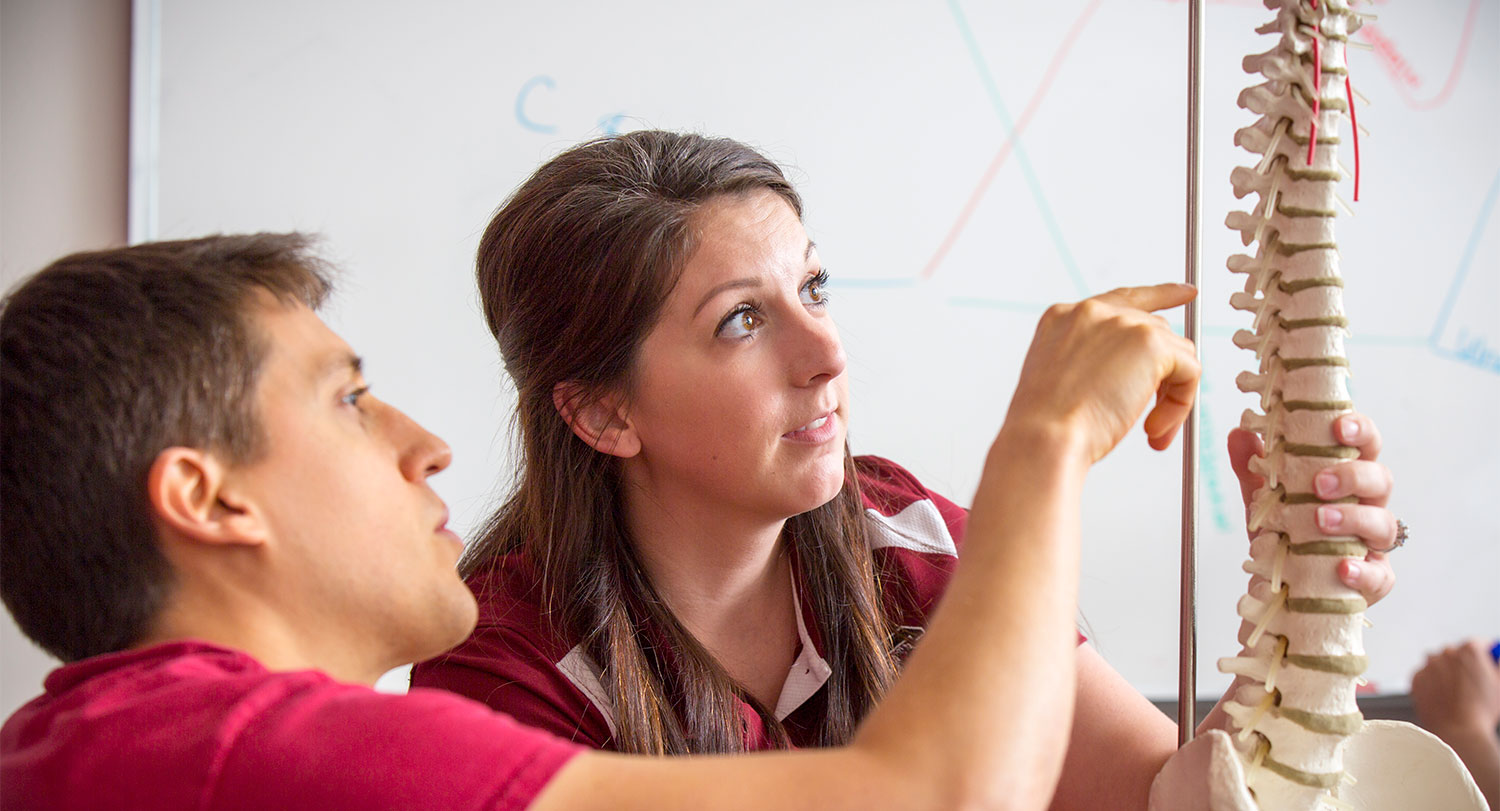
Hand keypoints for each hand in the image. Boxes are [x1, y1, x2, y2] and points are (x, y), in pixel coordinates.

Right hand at [1004, 284, 1199, 464]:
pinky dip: (1180, 404)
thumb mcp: (1061, 379)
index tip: (1185, 293)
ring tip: (1149, 430)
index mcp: (1064, 317)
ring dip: (1170, 396)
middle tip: (1155, 416)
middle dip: (1161, 373)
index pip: (1121, 299)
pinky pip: (1189, 371)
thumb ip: (1093, 361)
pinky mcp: (1150, 343)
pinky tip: (1154, 428)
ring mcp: (1123, 323)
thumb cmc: (1047, 423)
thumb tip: (1139, 371)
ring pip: (1176, 353)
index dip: (1158, 296)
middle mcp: (1092, 312)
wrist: (1045, 436)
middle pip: (1155, 329)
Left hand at [1228, 413, 1395, 605]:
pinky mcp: (1374, 580)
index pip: (1365, 446)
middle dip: (1354, 476)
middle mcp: (1366, 507)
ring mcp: (1373, 545)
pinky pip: (1380, 576)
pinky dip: (1363, 571)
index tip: (1338, 426)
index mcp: (1347, 480)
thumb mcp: (1266, 499)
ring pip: (1384, 524)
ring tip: (1320, 519)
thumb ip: (1253, 467)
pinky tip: (1343, 568)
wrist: (1281, 590)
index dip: (1360, 431)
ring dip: (1354, 519)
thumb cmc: (1287, 536)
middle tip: (1321, 483)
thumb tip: (1238, 432)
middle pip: (1382, 480)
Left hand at [1411, 639, 1499, 738]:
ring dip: (1446, 672)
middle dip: (1463, 665)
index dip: (1485, 655)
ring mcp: (1429, 665)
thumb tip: (1496, 658)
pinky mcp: (1416, 678)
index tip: (1486, 662)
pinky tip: (1443, 698)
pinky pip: (1426, 676)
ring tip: (1456, 693)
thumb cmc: (1481, 710)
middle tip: (1471, 683)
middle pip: (1457, 654)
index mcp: (1470, 651)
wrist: (1458, 731)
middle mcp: (1447, 653)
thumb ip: (1498, 665)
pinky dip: (1432, 683)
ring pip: (1439, 663)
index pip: (1479, 644)